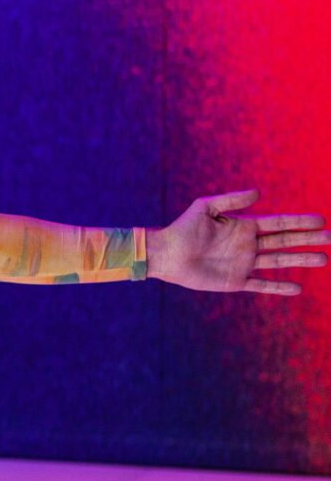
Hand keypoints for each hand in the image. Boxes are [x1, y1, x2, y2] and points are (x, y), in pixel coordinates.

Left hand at [148, 190, 328, 293]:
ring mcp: (244, 263)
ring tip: (323, 259)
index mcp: (244, 226)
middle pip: (285, 241)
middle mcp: (248, 244)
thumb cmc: (183, 228)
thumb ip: (231, 200)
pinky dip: (278, 287)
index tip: (321, 220)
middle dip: (308, 239)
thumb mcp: (206, 208)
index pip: (278, 223)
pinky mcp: (235, 281)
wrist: (166, 254)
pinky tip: (297, 287)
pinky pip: (262, 285)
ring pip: (279, 262)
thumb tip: (259, 193)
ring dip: (301, 260)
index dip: (299, 221)